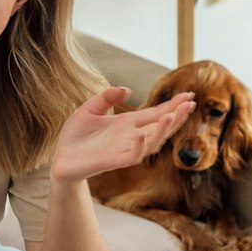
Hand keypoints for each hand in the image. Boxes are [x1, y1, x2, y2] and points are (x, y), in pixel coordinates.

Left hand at [50, 87, 195, 184]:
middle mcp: (131, 137)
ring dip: (162, 131)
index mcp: (128, 124)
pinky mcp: (112, 161)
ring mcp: (124, 150)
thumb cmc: (75, 136)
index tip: (190, 95)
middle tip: (191, 104)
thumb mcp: (89, 108)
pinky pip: (131, 157)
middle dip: (176, 116)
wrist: (60, 159)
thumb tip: (128, 89)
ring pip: (151, 143)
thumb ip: (107, 97)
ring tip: (170, 116)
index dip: (173, 106)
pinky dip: (138, 147)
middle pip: (160, 127)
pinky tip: (142, 136)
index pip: (156, 114)